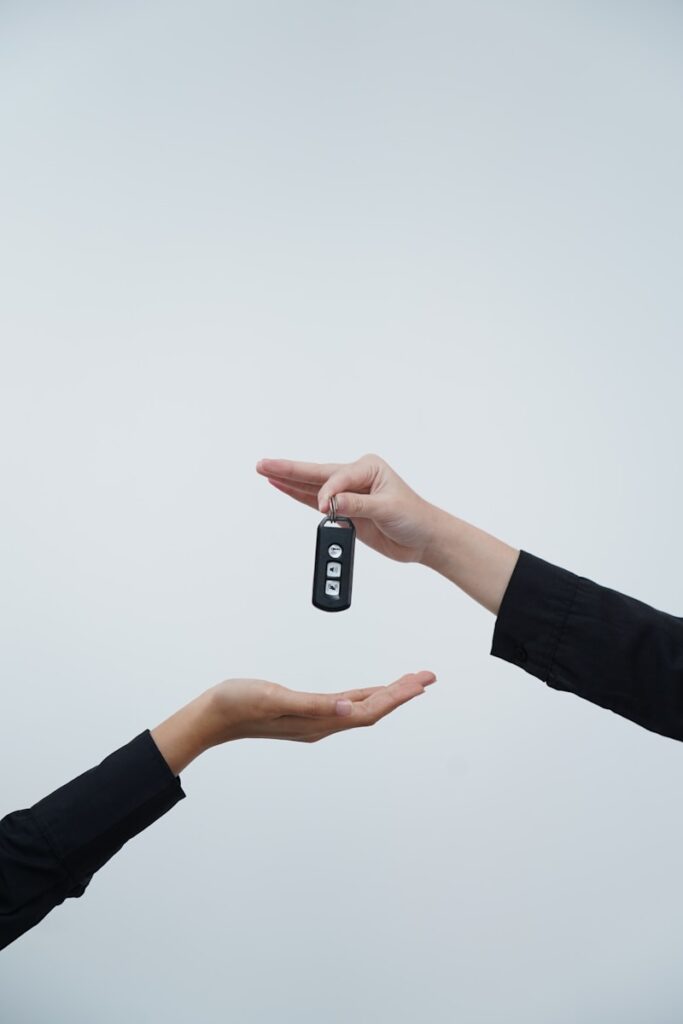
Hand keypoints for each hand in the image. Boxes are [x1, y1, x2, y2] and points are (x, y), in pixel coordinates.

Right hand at [152, 672, 435, 773]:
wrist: (210, 718)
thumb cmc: (237, 705)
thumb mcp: (276, 699)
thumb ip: (315, 705)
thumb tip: (352, 709)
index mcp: (318, 722)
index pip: (369, 709)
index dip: (398, 696)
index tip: (421, 682)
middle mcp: (321, 724)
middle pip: (372, 709)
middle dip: (402, 693)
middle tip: (428, 677)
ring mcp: (313, 721)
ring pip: (361, 708)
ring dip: (387, 695)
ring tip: (410, 683)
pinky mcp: (304, 714)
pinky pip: (345, 706)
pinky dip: (364, 696)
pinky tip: (368, 693)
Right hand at [256, 454, 439, 562]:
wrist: (424, 539)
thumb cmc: (415, 517)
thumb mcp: (388, 509)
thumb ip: (358, 505)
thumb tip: (332, 502)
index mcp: (368, 467)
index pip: (337, 477)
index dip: (328, 493)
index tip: (327, 509)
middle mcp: (355, 477)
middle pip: (316, 474)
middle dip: (289, 470)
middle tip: (263, 465)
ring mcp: (348, 494)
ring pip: (311, 486)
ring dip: (288, 480)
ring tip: (265, 472)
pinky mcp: (344, 511)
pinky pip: (314, 502)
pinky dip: (297, 495)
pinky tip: (281, 486)